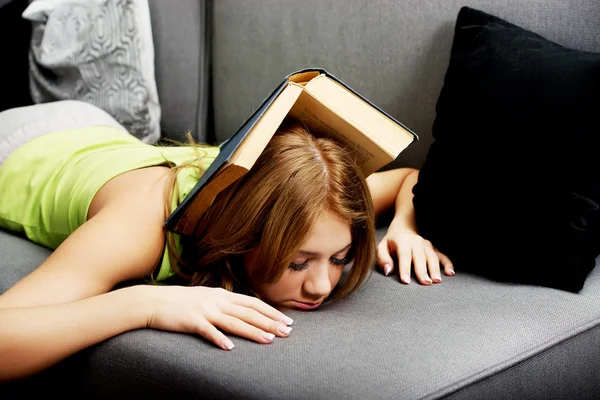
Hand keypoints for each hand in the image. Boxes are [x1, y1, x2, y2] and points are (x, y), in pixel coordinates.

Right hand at [143, 285, 293, 349]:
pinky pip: (208, 331)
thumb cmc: (180, 302)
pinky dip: (219, 338)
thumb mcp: (206, 297)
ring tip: (269, 340)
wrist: (153, 301)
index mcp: (222, 295)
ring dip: (253, 331)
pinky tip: (230, 347)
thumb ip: (223, 303)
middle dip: (270, 322)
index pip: (253, 302)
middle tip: (287, 332)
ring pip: (234, 322)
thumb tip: (241, 310)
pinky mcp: (192, 321)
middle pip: (249, 312)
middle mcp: (217, 301)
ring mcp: (205, 310)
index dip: (271, 311)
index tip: (286, 320)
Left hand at [376, 227, 454, 284]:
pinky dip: (447, 263)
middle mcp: (417, 242)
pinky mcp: (434, 249)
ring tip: (437, 280)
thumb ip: (383, 259)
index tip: (406, 281)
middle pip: (420, 257)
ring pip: (432, 257)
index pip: (404, 256)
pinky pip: (442, 256)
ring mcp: (427, 245)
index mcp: (403, 241)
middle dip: (423, 270)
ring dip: (435, 268)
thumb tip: (388, 271)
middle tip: (425, 283)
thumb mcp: (382, 247)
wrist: (404, 229)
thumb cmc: (391, 243)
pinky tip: (451, 273)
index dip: (405, 269)